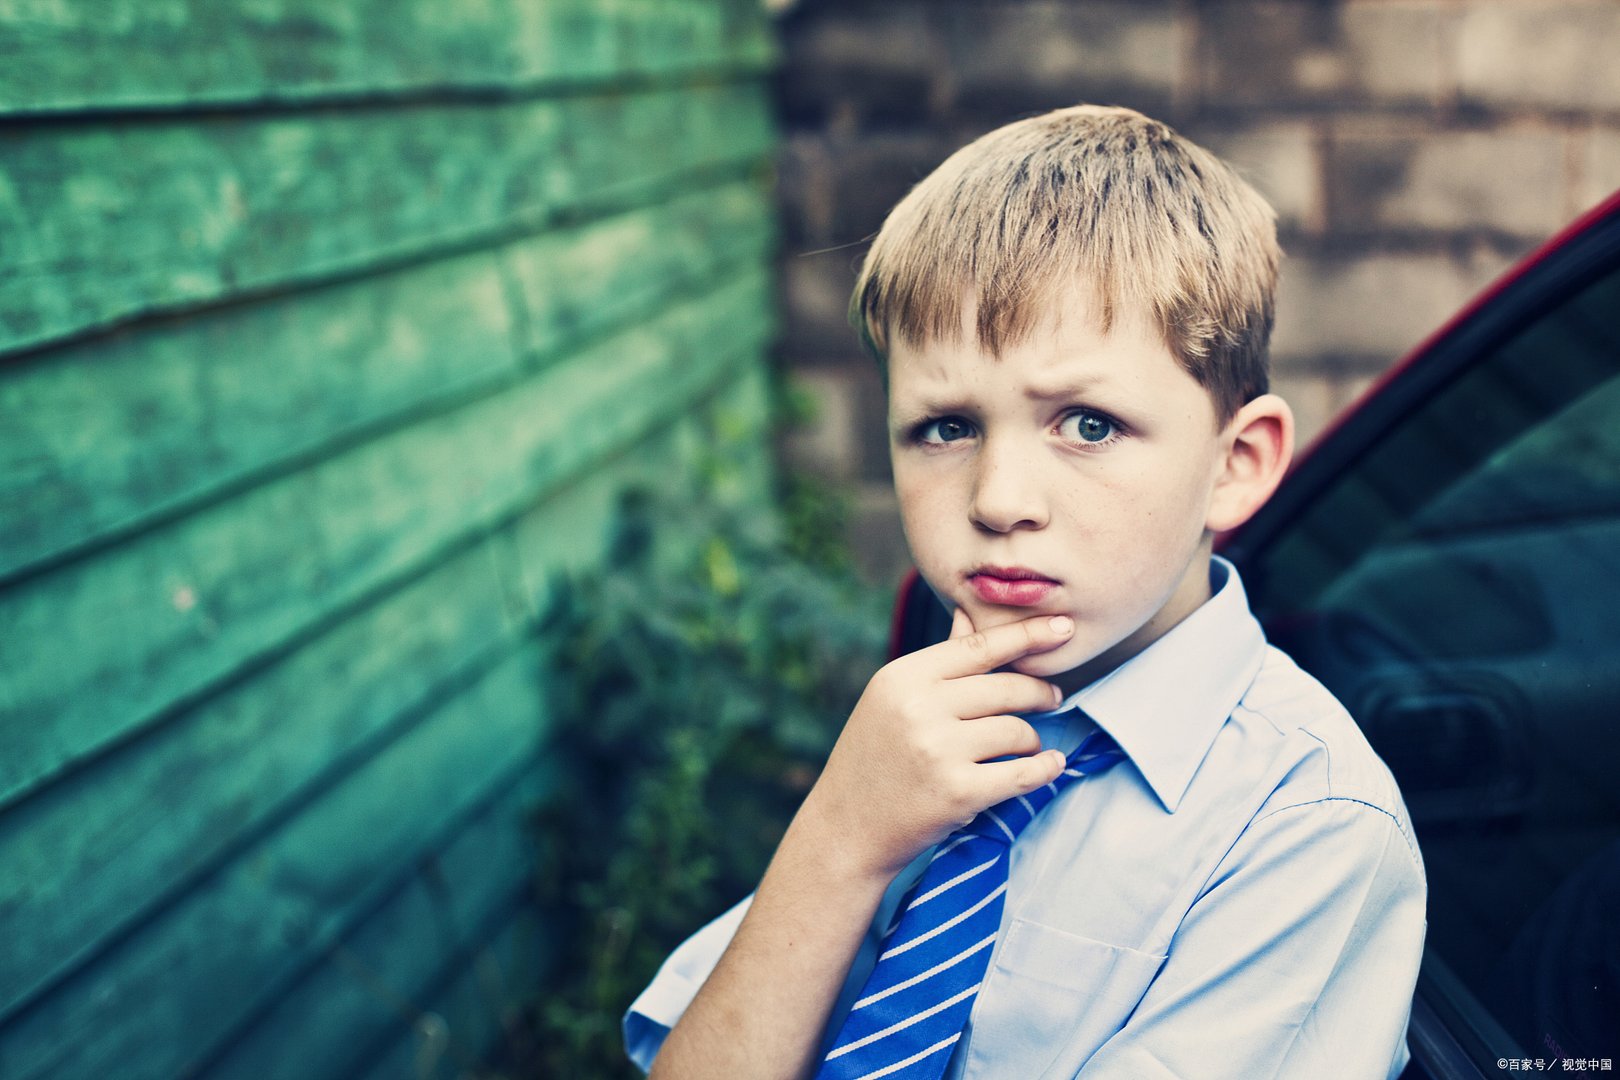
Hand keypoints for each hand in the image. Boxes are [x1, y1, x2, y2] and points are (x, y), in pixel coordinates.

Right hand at [800, 607, 1074, 879]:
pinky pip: (1022, 773)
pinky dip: (1044, 768)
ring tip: (1029, 745)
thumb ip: (939, 662)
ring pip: (1016, 730)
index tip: (1065, 627)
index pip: (978, 647)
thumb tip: (968, 615)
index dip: (1027, 634)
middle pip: (1006, 688)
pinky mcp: (958, 792)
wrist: (845, 829)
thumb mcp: (892, 700)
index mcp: (903, 677)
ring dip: (1032, 738)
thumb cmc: (874, 759)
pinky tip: (1052, 765)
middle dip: (1040, 692)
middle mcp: (918, 707)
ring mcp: (937, 750)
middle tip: (1053, 697)